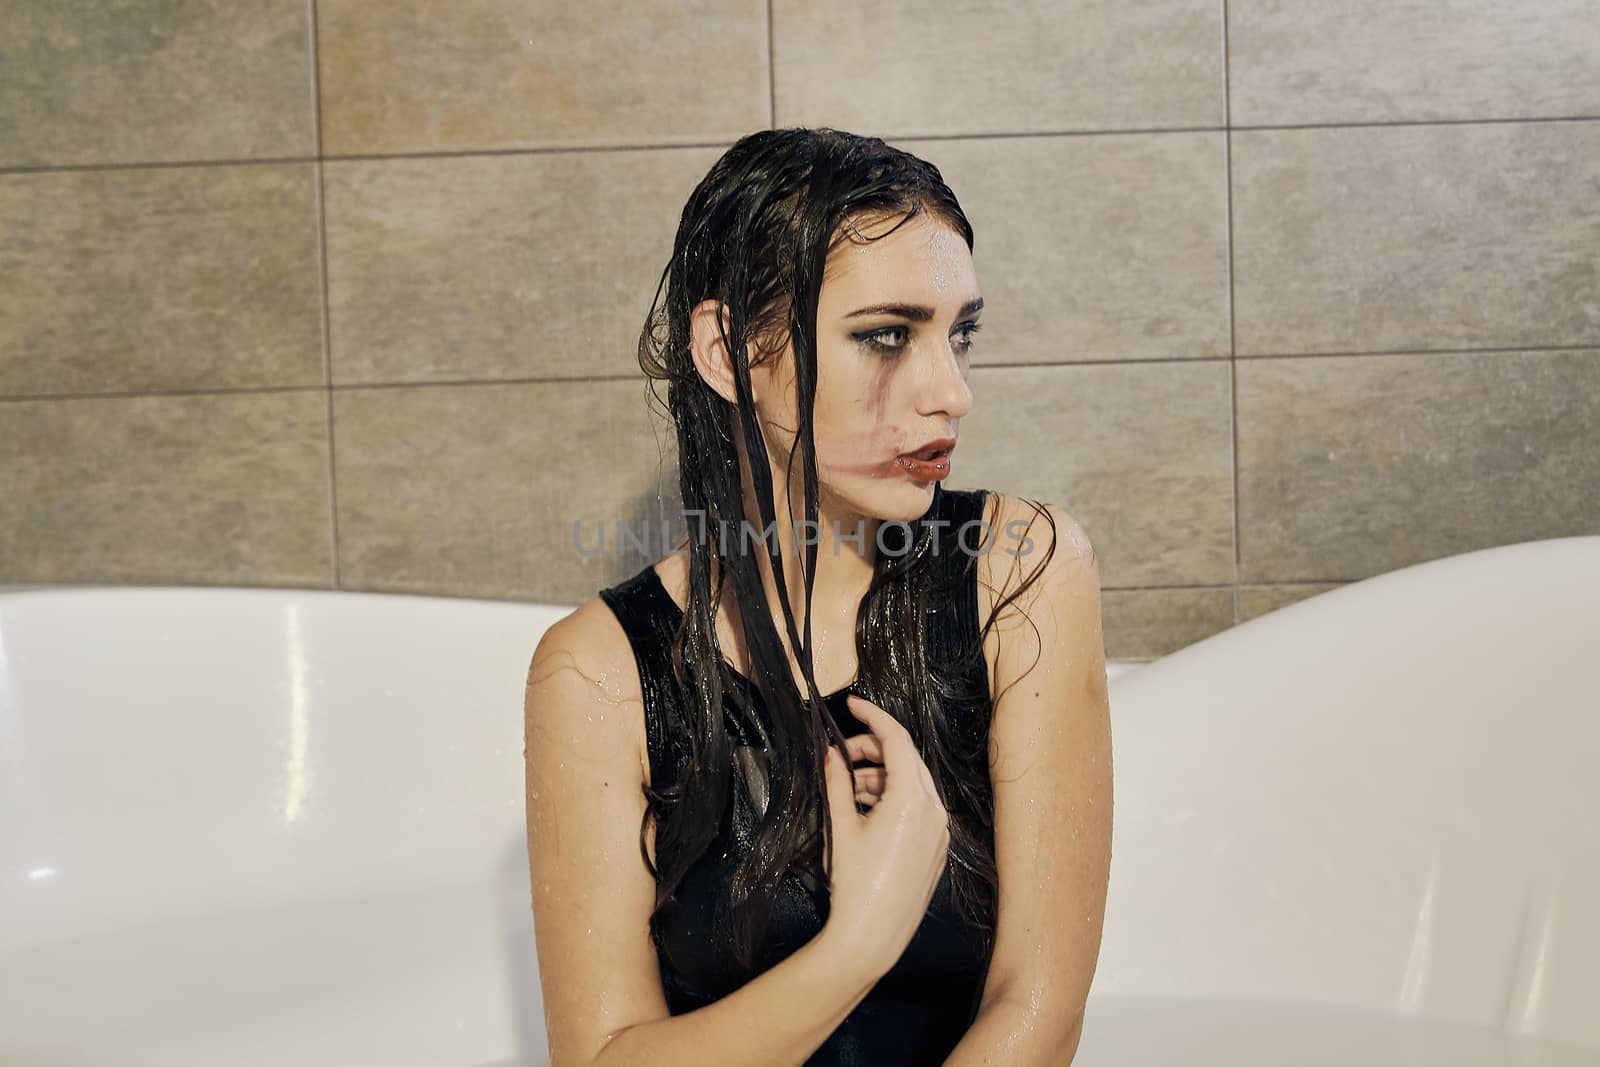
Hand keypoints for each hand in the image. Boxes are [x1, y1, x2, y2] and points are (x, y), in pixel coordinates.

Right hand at [820, 693, 950, 974]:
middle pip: (906, 759)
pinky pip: (918, 808)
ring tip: (847, 788)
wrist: (870, 936)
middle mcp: (934, 811)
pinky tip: (865, 809)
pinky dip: (893, 798)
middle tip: (840, 753)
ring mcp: (939, 831)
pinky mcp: (936, 849)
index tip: (852, 705)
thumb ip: (837, 784)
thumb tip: (830, 756)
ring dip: (880, 776)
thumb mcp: (840, 827)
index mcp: (912, 799)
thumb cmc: (853, 882)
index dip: (873, 717)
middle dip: (873, 749)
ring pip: (912, 784)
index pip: (897, 740)